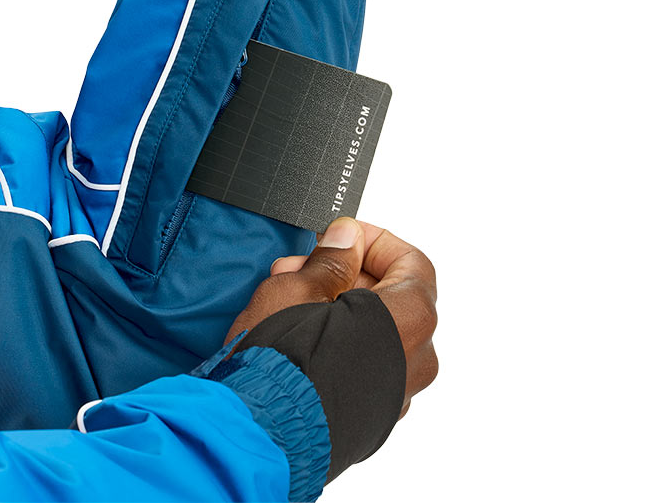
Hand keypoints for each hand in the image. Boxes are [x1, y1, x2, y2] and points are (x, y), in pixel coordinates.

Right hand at [224, 217, 438, 417]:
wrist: (257, 432)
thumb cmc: (280, 363)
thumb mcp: (299, 286)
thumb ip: (332, 259)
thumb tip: (347, 239)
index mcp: (409, 323)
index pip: (412, 262)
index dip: (373, 242)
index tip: (340, 239)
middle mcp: (414, 362)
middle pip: (393, 296)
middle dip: (345, 273)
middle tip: (302, 265)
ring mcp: (395, 394)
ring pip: (376, 331)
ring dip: (337, 305)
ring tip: (288, 297)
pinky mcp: (371, 417)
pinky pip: (365, 364)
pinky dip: (341, 341)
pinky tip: (299, 334)